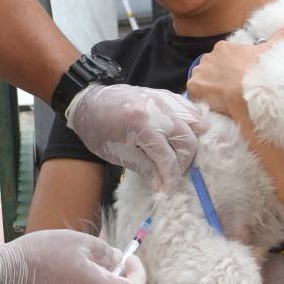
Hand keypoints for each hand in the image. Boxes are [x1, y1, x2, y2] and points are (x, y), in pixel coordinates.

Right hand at [0, 230, 145, 283]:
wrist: (6, 276)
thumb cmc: (42, 253)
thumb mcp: (78, 241)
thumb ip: (104, 251)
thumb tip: (116, 259)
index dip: (138, 276)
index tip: (130, 258)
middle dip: (127, 281)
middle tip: (118, 260)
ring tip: (98, 262)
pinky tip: (81, 271)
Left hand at [66, 84, 205, 190]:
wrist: (89, 103)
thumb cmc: (99, 131)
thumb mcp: (118, 154)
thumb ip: (144, 168)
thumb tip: (162, 185)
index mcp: (140, 124)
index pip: (166, 156)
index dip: (170, 176)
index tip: (168, 189)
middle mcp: (157, 108)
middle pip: (187, 140)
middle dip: (183, 163)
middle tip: (173, 175)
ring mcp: (163, 98)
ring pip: (194, 122)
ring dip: (191, 143)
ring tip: (179, 157)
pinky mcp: (165, 94)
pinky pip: (189, 108)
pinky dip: (192, 123)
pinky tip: (185, 136)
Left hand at [186, 37, 280, 117]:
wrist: (247, 91)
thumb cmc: (259, 71)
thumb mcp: (271, 51)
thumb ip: (280, 36)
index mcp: (223, 47)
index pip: (222, 59)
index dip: (229, 70)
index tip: (236, 78)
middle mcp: (208, 57)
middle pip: (210, 69)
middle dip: (217, 77)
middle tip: (230, 89)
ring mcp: (199, 71)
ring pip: (202, 80)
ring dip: (209, 87)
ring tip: (222, 98)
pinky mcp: (193, 86)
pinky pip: (195, 93)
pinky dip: (202, 97)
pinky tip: (213, 102)